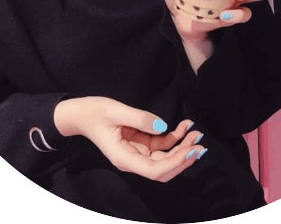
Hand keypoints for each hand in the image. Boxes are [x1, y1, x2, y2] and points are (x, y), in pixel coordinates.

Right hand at [54, 96, 205, 181]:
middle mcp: (133, 160)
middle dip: (183, 157)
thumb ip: (140, 119)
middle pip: (163, 168)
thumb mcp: (116, 111)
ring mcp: (137, 152)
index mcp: (124, 158)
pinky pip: (160, 145)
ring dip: (181, 147)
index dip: (175, 163)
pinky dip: (174, 137)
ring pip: (165, 158)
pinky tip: (184, 126)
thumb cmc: (94, 112)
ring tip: (196, 133)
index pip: (155, 170)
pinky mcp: (140, 143)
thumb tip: (163, 126)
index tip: (191, 151)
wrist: (80, 113)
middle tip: (200, 143)